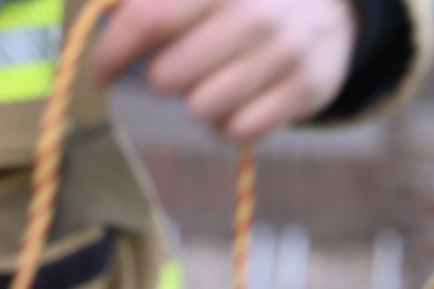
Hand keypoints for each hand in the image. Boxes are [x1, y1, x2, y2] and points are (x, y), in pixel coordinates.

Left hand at [94, 0, 356, 139]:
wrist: (331, 9)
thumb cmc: (244, 0)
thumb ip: (148, 0)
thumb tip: (106, 18)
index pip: (146, 19)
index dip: (111, 52)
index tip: (102, 73)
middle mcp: (254, 15)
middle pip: (167, 76)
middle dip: (161, 79)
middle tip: (177, 70)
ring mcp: (283, 55)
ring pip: (202, 109)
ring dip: (196, 103)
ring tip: (212, 84)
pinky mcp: (306, 91)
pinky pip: (239, 130)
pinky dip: (228, 123)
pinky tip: (238, 101)